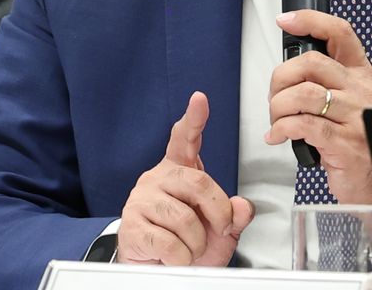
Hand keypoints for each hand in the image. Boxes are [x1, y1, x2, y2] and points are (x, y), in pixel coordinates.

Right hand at [117, 92, 253, 265]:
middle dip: (218, 212)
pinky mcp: (131, 226)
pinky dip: (181, 257)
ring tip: (188, 248)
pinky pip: (169, 243)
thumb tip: (240, 207)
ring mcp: (141, 201)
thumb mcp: (219, 231)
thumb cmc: (187, 247)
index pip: (184, 140)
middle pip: (199, 182)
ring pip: (184, 218)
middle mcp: (157, 180)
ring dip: (196, 243)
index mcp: (178, 173)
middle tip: (219, 230)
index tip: (199, 100)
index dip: (193, 119)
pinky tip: (173, 258)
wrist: (161, 274)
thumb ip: (234, 215)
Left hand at [265, 11, 371, 203]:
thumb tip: (289, 71)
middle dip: (280, 79)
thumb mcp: (350, 103)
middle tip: (275, 97)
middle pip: (311, 63)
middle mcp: (360, 91)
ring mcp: (354, 117)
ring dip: (278, 107)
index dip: (311, 20)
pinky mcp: (344, 143)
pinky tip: (278, 135)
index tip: (286, 20)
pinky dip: (281, 128)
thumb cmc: (357, 141)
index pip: (340, 34)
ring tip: (276, 120)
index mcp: (361, 75)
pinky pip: (302, 124)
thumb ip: (327, 83)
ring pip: (303, 94)